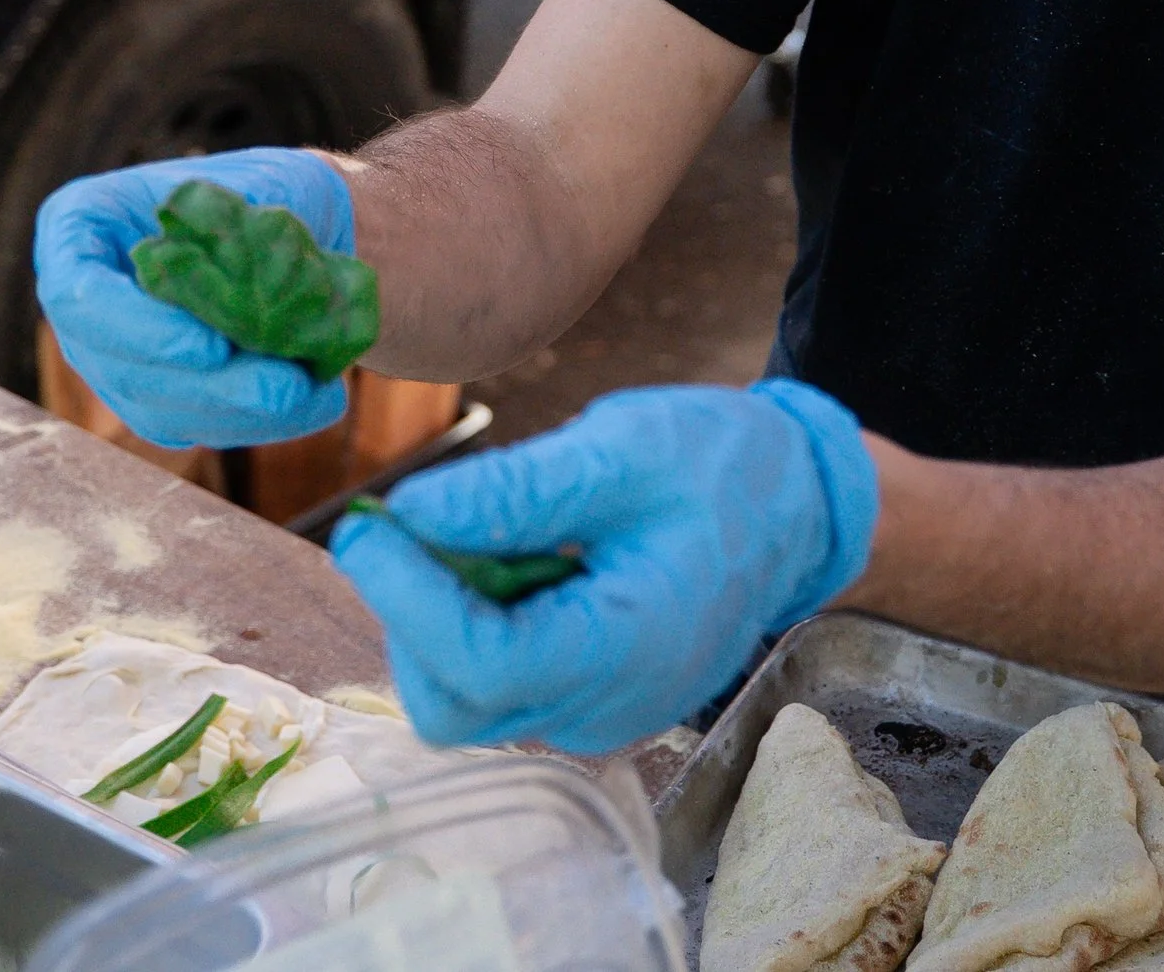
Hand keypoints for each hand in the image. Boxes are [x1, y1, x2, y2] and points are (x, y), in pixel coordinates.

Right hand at [33, 149, 356, 450]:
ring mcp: (113, 353)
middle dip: (203, 387)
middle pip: (118, 363)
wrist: (310, 223)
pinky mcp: (156, 394)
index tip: (211, 349)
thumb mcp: (270, 181)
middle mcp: (85, 298)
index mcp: (86, 222)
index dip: (134, 328)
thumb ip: (248, 235)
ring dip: (233, 411)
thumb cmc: (279, 187)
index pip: (78, 288)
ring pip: (154, 405)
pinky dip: (253, 419)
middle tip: (281, 390)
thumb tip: (235, 289)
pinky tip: (312, 404)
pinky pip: (191, 422)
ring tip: (308, 395)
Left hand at [330, 380, 877, 751]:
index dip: (405, 595)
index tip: (366, 522)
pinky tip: (517, 551)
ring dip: (445, 612)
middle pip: (456, 700)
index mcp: (627, 649)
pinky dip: (482, 618)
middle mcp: (606, 707)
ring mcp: (598, 714)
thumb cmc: (721, 465)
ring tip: (491, 524)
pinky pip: (504, 679)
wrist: (797, 502)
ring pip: (469, 695)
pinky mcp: (589, 698)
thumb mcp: (624, 449)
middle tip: (413, 520)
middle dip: (414, 612)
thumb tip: (408, 515)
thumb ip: (517, 491)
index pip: (479, 662)